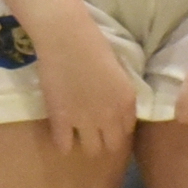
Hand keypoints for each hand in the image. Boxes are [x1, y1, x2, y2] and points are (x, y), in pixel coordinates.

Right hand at [39, 21, 137, 159]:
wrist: (65, 37)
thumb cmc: (93, 43)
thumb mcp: (117, 70)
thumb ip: (119, 93)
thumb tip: (114, 102)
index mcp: (127, 102)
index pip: (126, 130)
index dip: (115, 127)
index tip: (107, 122)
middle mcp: (111, 116)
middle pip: (112, 146)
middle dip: (104, 140)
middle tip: (92, 130)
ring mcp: (86, 121)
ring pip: (91, 150)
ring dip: (85, 142)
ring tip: (76, 132)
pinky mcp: (62, 120)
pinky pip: (64, 145)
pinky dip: (63, 142)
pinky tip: (61, 133)